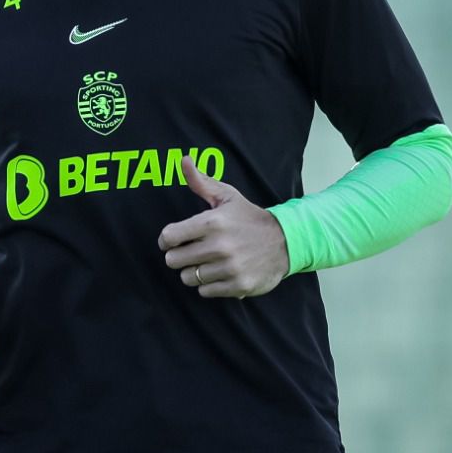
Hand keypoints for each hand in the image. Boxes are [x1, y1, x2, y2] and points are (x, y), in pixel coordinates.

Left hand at [158, 159, 289, 298]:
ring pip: (188, 278)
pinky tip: (218, 273)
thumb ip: (201, 182)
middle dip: (178, 256)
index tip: (172, 240)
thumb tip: (183, 161)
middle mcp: (219, 246)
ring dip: (193, 271)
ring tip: (205, 262)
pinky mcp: (238, 285)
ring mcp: (229, 267)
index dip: (166, 240)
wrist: (286, 242)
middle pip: (173, 261)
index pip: (169, 237)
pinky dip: (208, 285)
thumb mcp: (227, 196)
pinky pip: (205, 291)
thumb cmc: (249, 218)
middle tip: (189, 252)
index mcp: (212, 222)